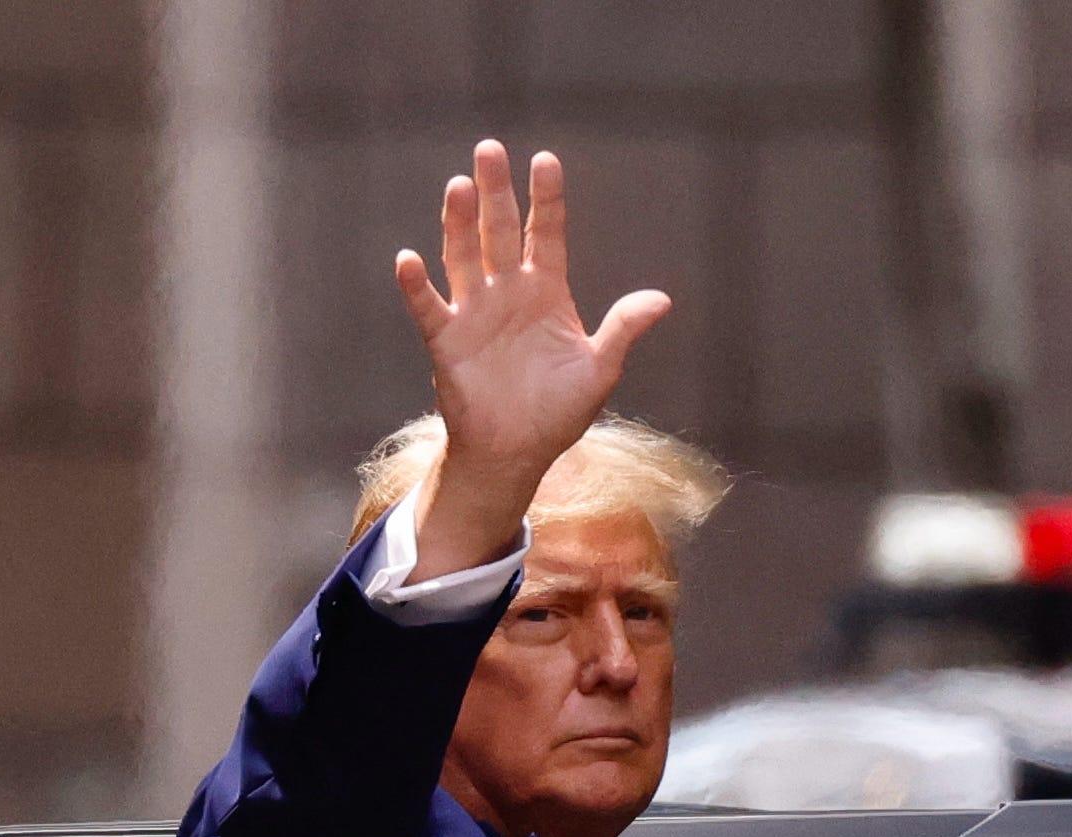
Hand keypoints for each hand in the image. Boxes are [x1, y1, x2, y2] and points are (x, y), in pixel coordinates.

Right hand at [393, 140, 670, 581]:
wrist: (518, 452)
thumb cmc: (559, 411)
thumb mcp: (600, 369)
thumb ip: (623, 330)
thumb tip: (662, 299)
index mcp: (546, 292)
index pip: (545, 233)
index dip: (545, 198)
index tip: (545, 159)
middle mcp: (507, 292)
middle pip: (498, 231)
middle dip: (495, 192)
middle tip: (488, 148)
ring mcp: (475, 313)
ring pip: (463, 257)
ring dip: (459, 224)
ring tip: (459, 186)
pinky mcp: (447, 341)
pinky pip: (429, 308)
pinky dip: (417, 285)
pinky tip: (409, 259)